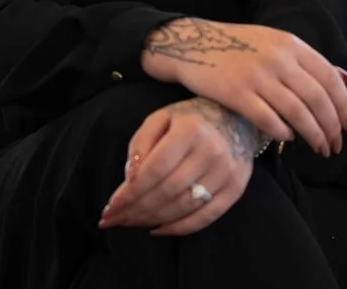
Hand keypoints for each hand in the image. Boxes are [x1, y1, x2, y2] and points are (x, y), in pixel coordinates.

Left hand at [98, 96, 257, 235]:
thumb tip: (130, 177)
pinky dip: (178, 228)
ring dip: (152, 219)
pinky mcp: (235, 189)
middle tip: (115, 219)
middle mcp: (211, 151)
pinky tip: (157, 229)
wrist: (235, 118)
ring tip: (131, 222)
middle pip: (168, 191)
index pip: (155, 169)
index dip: (131, 191)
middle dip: (137, 209)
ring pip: (183, 207)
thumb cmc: (189, 119)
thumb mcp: (161, 118)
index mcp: (190, 129)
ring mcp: (226, 172)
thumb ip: (141, 142)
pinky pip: (204, 217)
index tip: (110, 207)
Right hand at [141, 17, 346, 157]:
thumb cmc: (240, 47)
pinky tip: (288, 140)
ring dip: (314, 136)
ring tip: (320, 150)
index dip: (346, 108)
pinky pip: (268, 119)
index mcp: (291, 44)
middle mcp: (277, 58)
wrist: (193, 43)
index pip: (330, 79)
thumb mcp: (277, 43)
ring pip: (297, 113)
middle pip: (317, 99)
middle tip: (336, 147)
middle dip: (333, 128)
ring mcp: (256, 75)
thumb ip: (311, 62)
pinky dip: (283, 133)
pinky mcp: (236, 92)